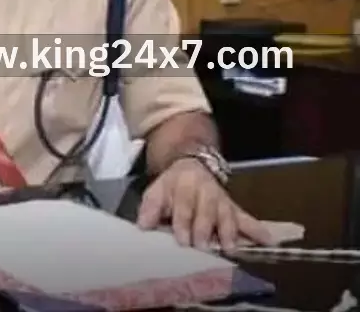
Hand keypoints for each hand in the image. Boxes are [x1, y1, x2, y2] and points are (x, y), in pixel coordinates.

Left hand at [136, 158, 272, 249]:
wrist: (191, 164)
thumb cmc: (171, 186)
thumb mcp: (156, 190)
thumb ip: (150, 208)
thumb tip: (143, 226)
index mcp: (184, 183)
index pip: (183, 204)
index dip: (183, 221)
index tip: (183, 240)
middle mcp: (206, 190)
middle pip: (206, 210)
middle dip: (204, 229)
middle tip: (202, 246)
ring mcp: (222, 198)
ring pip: (227, 214)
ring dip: (229, 232)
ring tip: (230, 248)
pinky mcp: (233, 207)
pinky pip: (247, 217)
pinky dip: (257, 229)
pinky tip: (268, 240)